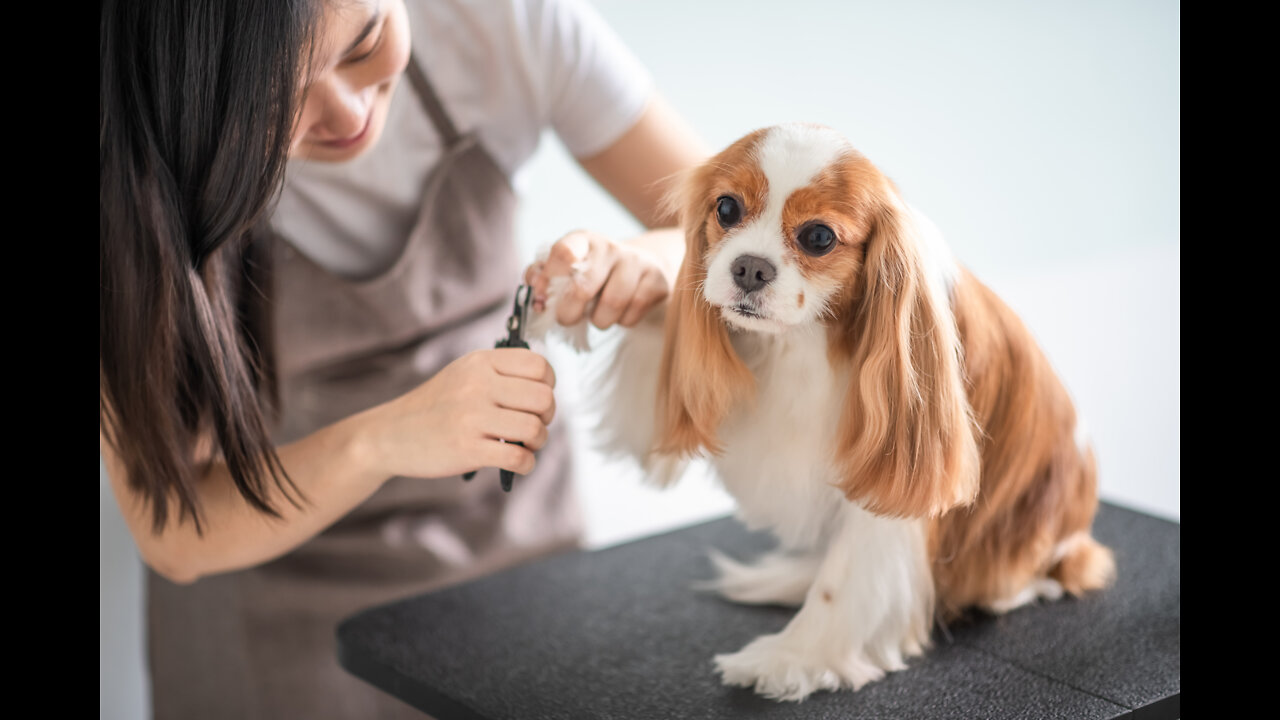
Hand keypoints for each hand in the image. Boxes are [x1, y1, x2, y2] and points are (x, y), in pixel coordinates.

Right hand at [361, 348, 555, 478]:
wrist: (390, 434)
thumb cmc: (436, 406)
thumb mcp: (463, 373)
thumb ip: (500, 373)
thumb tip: (545, 386)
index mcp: (480, 362)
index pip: (539, 366)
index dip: (549, 385)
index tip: (536, 399)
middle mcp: (477, 385)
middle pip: (543, 398)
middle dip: (547, 416)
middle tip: (534, 425)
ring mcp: (472, 417)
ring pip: (534, 429)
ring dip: (538, 442)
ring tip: (525, 445)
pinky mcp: (467, 449)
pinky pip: (518, 457)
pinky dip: (527, 464)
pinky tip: (518, 463)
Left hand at [524, 229, 669, 328]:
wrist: (643, 266)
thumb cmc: (596, 272)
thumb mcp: (568, 268)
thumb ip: (543, 277)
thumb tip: (534, 290)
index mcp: (583, 240)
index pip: (563, 252)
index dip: (549, 278)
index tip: (542, 297)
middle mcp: (610, 247)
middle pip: (583, 287)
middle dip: (569, 312)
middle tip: (567, 317)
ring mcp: (637, 263)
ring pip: (611, 305)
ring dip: (599, 320)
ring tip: (598, 315)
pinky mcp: (657, 281)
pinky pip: (632, 315)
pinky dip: (622, 322)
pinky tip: (621, 312)